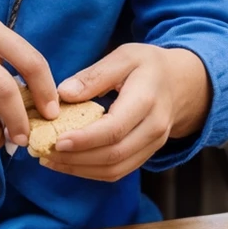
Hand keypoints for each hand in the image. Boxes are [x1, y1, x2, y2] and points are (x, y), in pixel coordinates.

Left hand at [41, 44, 210, 181]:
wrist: (183, 82)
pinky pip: (118, 171)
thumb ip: (95, 74)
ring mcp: (153, 144)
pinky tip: (68, 162)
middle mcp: (154, 127)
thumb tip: (64, 93)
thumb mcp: (125, 56)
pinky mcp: (147, 154)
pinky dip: (91, 172)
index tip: (56, 141)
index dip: (84, 140)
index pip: (114, 129)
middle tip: (44, 151)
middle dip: (76, 158)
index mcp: (147, 99)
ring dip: (79, 169)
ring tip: (49, 159)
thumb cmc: (149, 66)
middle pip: (114, 154)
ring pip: (115, 168)